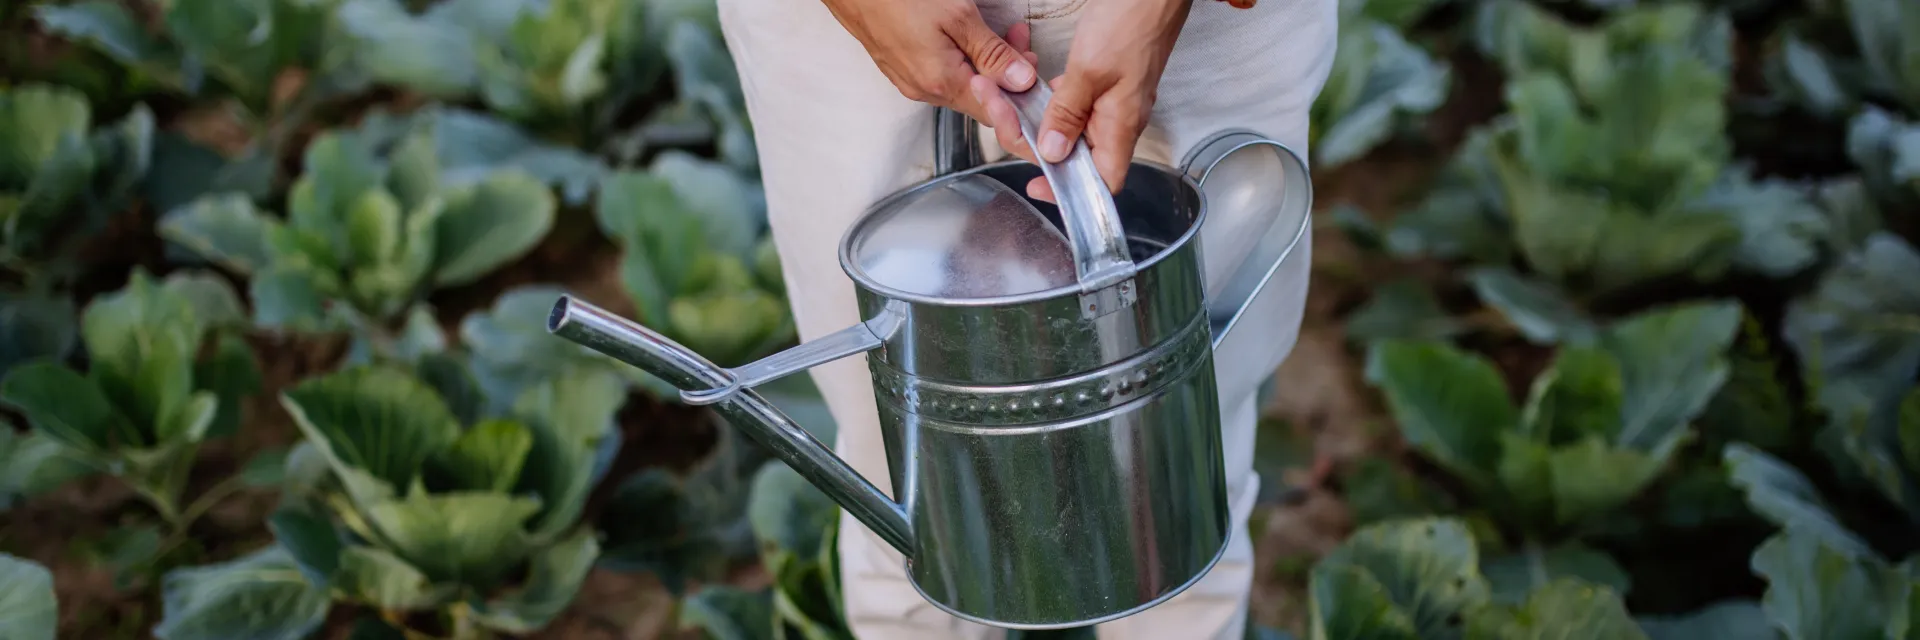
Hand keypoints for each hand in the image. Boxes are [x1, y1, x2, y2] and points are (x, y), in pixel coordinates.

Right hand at [821, 0, 1038, 124]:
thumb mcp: (957, 17)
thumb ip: (992, 53)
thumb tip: (1022, 81)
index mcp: (942, 84)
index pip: (995, 113)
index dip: (1022, 101)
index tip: (1036, 79)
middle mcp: (925, 91)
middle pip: (981, 98)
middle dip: (1009, 76)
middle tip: (1022, 42)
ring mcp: (912, 82)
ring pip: (964, 84)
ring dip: (988, 65)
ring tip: (1005, 34)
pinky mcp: (903, 69)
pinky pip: (945, 74)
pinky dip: (966, 60)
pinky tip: (973, 38)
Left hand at [972, 0, 1193, 201]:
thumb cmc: (1132, 23)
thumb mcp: (1090, 70)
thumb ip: (1068, 113)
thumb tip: (1052, 152)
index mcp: (1121, 126)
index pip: (1101, 182)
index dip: (1070, 191)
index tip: (1039, 185)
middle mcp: (1118, 120)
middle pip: (1074, 153)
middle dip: (1034, 139)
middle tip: (1002, 113)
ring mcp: (1112, 101)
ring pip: (1068, 126)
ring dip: (1036, 116)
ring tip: (1005, 97)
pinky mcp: (1104, 82)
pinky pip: (1072, 103)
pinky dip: (1048, 97)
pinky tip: (1032, 85)